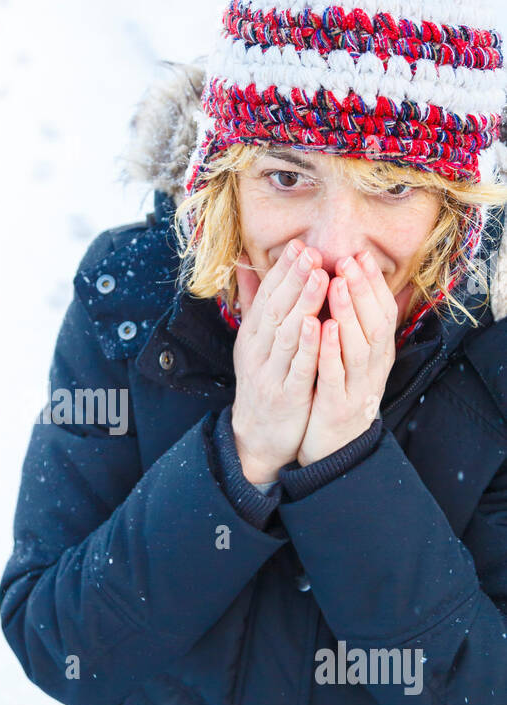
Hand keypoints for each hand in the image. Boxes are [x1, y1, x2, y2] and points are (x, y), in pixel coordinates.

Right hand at [230, 239, 329, 483]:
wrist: (257, 436)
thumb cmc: (263, 381)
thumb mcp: (254, 342)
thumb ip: (254, 304)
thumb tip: (243, 263)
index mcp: (251, 336)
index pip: (266, 296)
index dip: (282, 271)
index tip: (299, 245)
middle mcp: (257, 352)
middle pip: (276, 310)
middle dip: (294, 280)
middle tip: (312, 252)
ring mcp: (270, 374)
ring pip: (287, 334)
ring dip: (303, 304)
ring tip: (321, 277)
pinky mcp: (286, 396)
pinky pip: (298, 368)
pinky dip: (309, 346)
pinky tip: (320, 325)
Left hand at [296, 250, 396, 467]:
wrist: (334, 450)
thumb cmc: (339, 395)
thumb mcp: (352, 360)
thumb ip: (356, 327)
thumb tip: (364, 289)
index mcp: (377, 354)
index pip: (382, 311)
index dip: (372, 283)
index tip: (360, 254)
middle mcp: (374, 368)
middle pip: (375, 323)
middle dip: (362, 289)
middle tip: (349, 259)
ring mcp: (357, 388)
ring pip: (358, 346)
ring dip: (349, 313)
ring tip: (338, 284)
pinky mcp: (337, 406)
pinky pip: (334, 375)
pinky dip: (330, 350)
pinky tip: (322, 329)